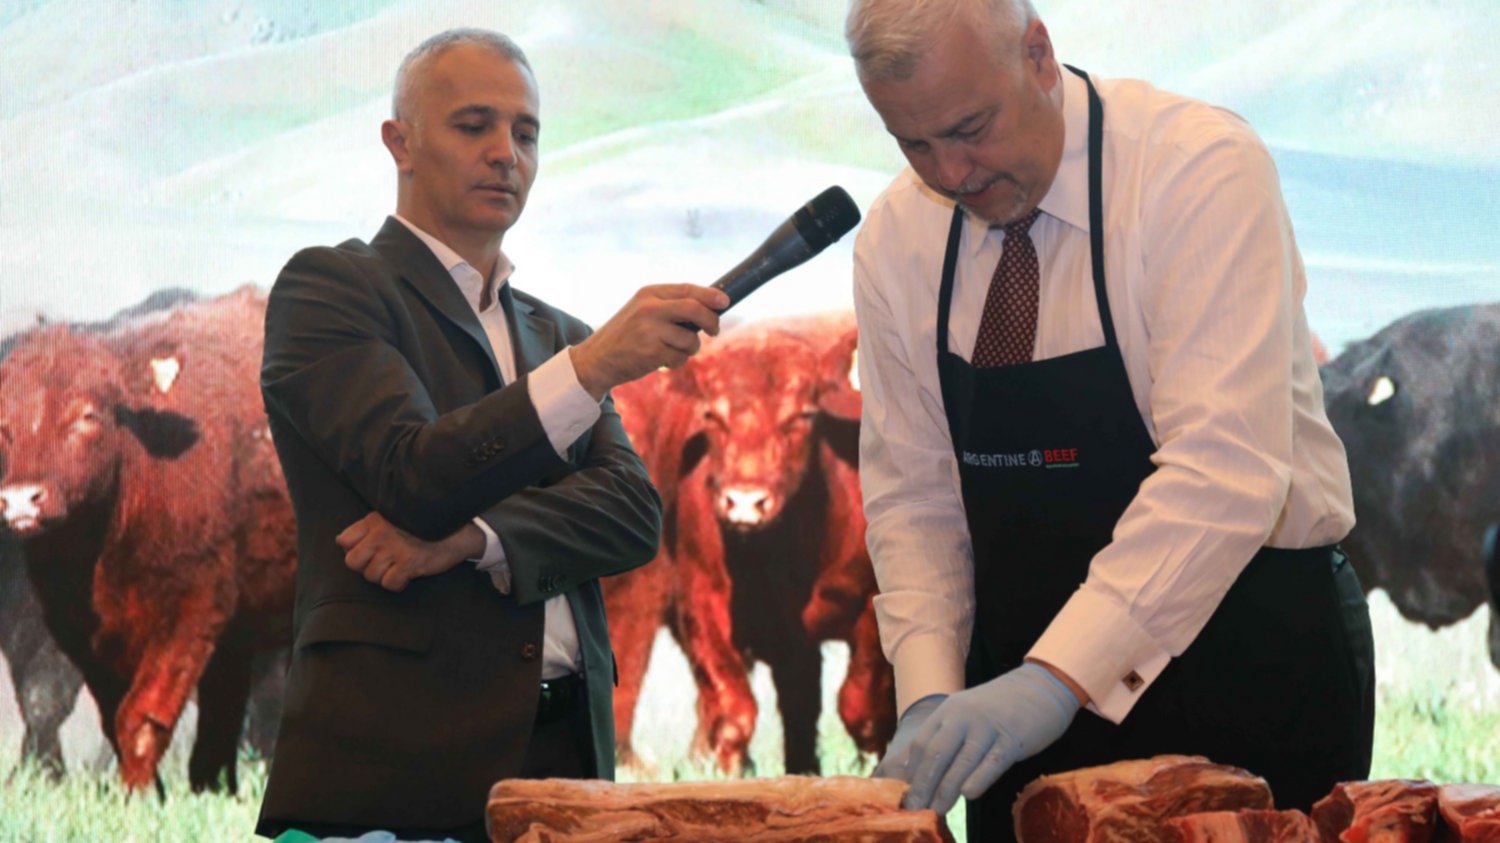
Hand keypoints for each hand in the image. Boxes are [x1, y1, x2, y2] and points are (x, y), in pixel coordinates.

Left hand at [337, 512, 483, 591]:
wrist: (458, 531)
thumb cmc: (424, 524)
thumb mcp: (393, 516)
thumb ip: (368, 527)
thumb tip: (342, 542)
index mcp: (375, 520)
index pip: (344, 540)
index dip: (353, 550)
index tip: (368, 551)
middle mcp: (381, 534)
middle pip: (352, 562)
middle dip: (365, 567)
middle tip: (381, 564)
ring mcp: (395, 550)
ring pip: (371, 576)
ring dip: (383, 576)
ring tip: (397, 568)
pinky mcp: (409, 564)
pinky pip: (390, 584)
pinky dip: (397, 584)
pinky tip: (407, 575)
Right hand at [570, 284, 729, 399]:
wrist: (597, 359)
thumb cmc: (627, 336)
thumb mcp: (643, 311)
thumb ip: (670, 306)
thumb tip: (711, 307)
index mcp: (648, 294)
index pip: (687, 289)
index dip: (710, 295)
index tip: (725, 302)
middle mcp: (648, 308)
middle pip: (694, 309)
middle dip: (711, 321)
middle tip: (714, 331)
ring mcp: (649, 330)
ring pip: (690, 339)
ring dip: (690, 348)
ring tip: (672, 350)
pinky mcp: (650, 352)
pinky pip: (680, 357)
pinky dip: (677, 362)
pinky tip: (661, 360)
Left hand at [885, 663, 1080, 815]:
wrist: (1040, 687)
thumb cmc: (999, 708)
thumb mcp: (966, 714)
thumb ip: (945, 738)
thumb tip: (919, 771)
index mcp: (948, 711)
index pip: (921, 744)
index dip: (912, 772)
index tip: (906, 795)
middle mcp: (964, 716)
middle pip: (936, 753)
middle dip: (923, 784)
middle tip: (915, 808)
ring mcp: (988, 726)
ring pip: (962, 760)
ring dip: (946, 788)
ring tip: (937, 810)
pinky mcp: (1012, 737)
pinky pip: (993, 760)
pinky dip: (979, 777)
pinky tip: (968, 794)